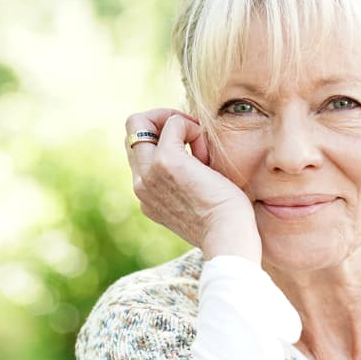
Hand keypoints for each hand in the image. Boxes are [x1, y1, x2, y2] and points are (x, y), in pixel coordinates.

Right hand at [125, 109, 261, 261]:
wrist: (228, 237)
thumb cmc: (225, 222)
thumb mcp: (198, 201)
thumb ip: (186, 182)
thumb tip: (197, 158)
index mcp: (147, 195)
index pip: (138, 151)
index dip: (162, 139)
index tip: (192, 149)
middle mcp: (141, 184)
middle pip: (132, 131)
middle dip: (163, 123)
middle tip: (195, 138)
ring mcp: (149, 173)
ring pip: (139, 122)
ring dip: (178, 126)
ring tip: (203, 151)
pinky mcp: (166, 161)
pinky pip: (173, 124)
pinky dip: (193, 128)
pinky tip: (207, 152)